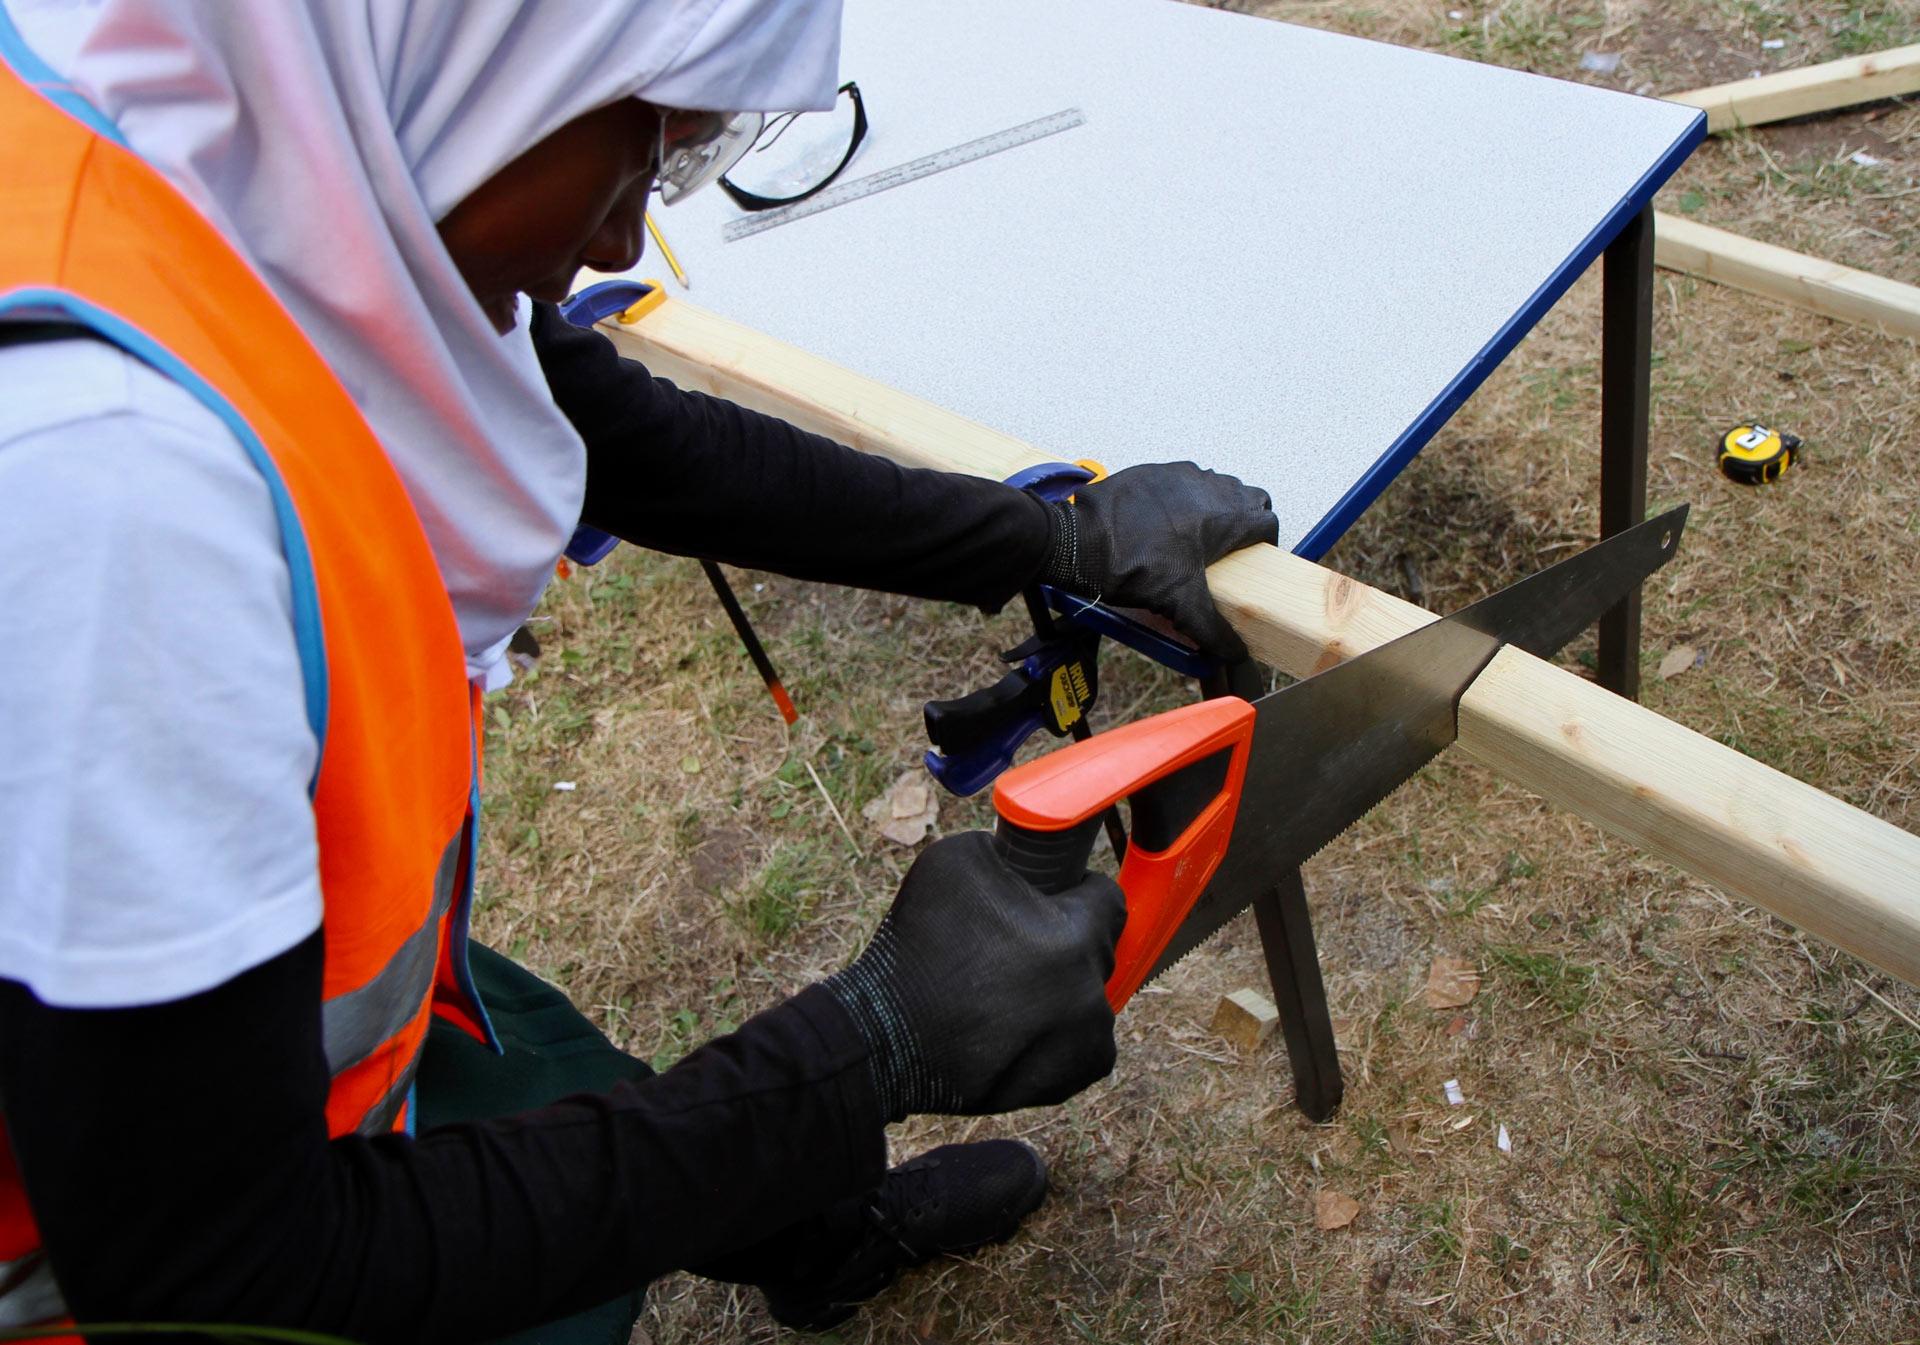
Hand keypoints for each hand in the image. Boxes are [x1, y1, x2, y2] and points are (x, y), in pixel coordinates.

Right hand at [824, 832, 1124, 1118]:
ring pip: (1086, 999)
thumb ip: (1012, 851)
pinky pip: (1075, 1042)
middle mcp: (1092, 996)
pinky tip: (1008, 1027)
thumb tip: (1032, 858)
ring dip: (1060, 990)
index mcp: (1075, 938)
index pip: (1107, 899)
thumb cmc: (920, 946)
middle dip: (1064, 941)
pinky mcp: (1067, 1081)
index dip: (1076, 892)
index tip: (1048, 899)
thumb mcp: (959, 859)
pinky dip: (1051, 1034)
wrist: (883, 1037)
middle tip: (1012, 945)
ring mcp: (1084, 1045)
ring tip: (1002, 991)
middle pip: (1095, 951)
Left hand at [1038, 462, 1278, 661]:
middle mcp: (1210, 488)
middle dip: (1244, 520)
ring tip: (1198, 536)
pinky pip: (1183, 480)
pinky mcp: (1155, 471)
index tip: (1254, 558)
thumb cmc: (1134, 566)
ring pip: (1217, 485)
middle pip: (1247, 498)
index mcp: (1227, 517)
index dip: (1265, 542)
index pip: (1268, 521)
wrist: (1083, 543)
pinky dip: (1184, 497)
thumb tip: (1235, 653)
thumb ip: (1214, 632)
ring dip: (1216, 505)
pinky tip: (1167, 522)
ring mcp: (1181, 475)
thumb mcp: (1182, 605)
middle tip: (1229, 547)